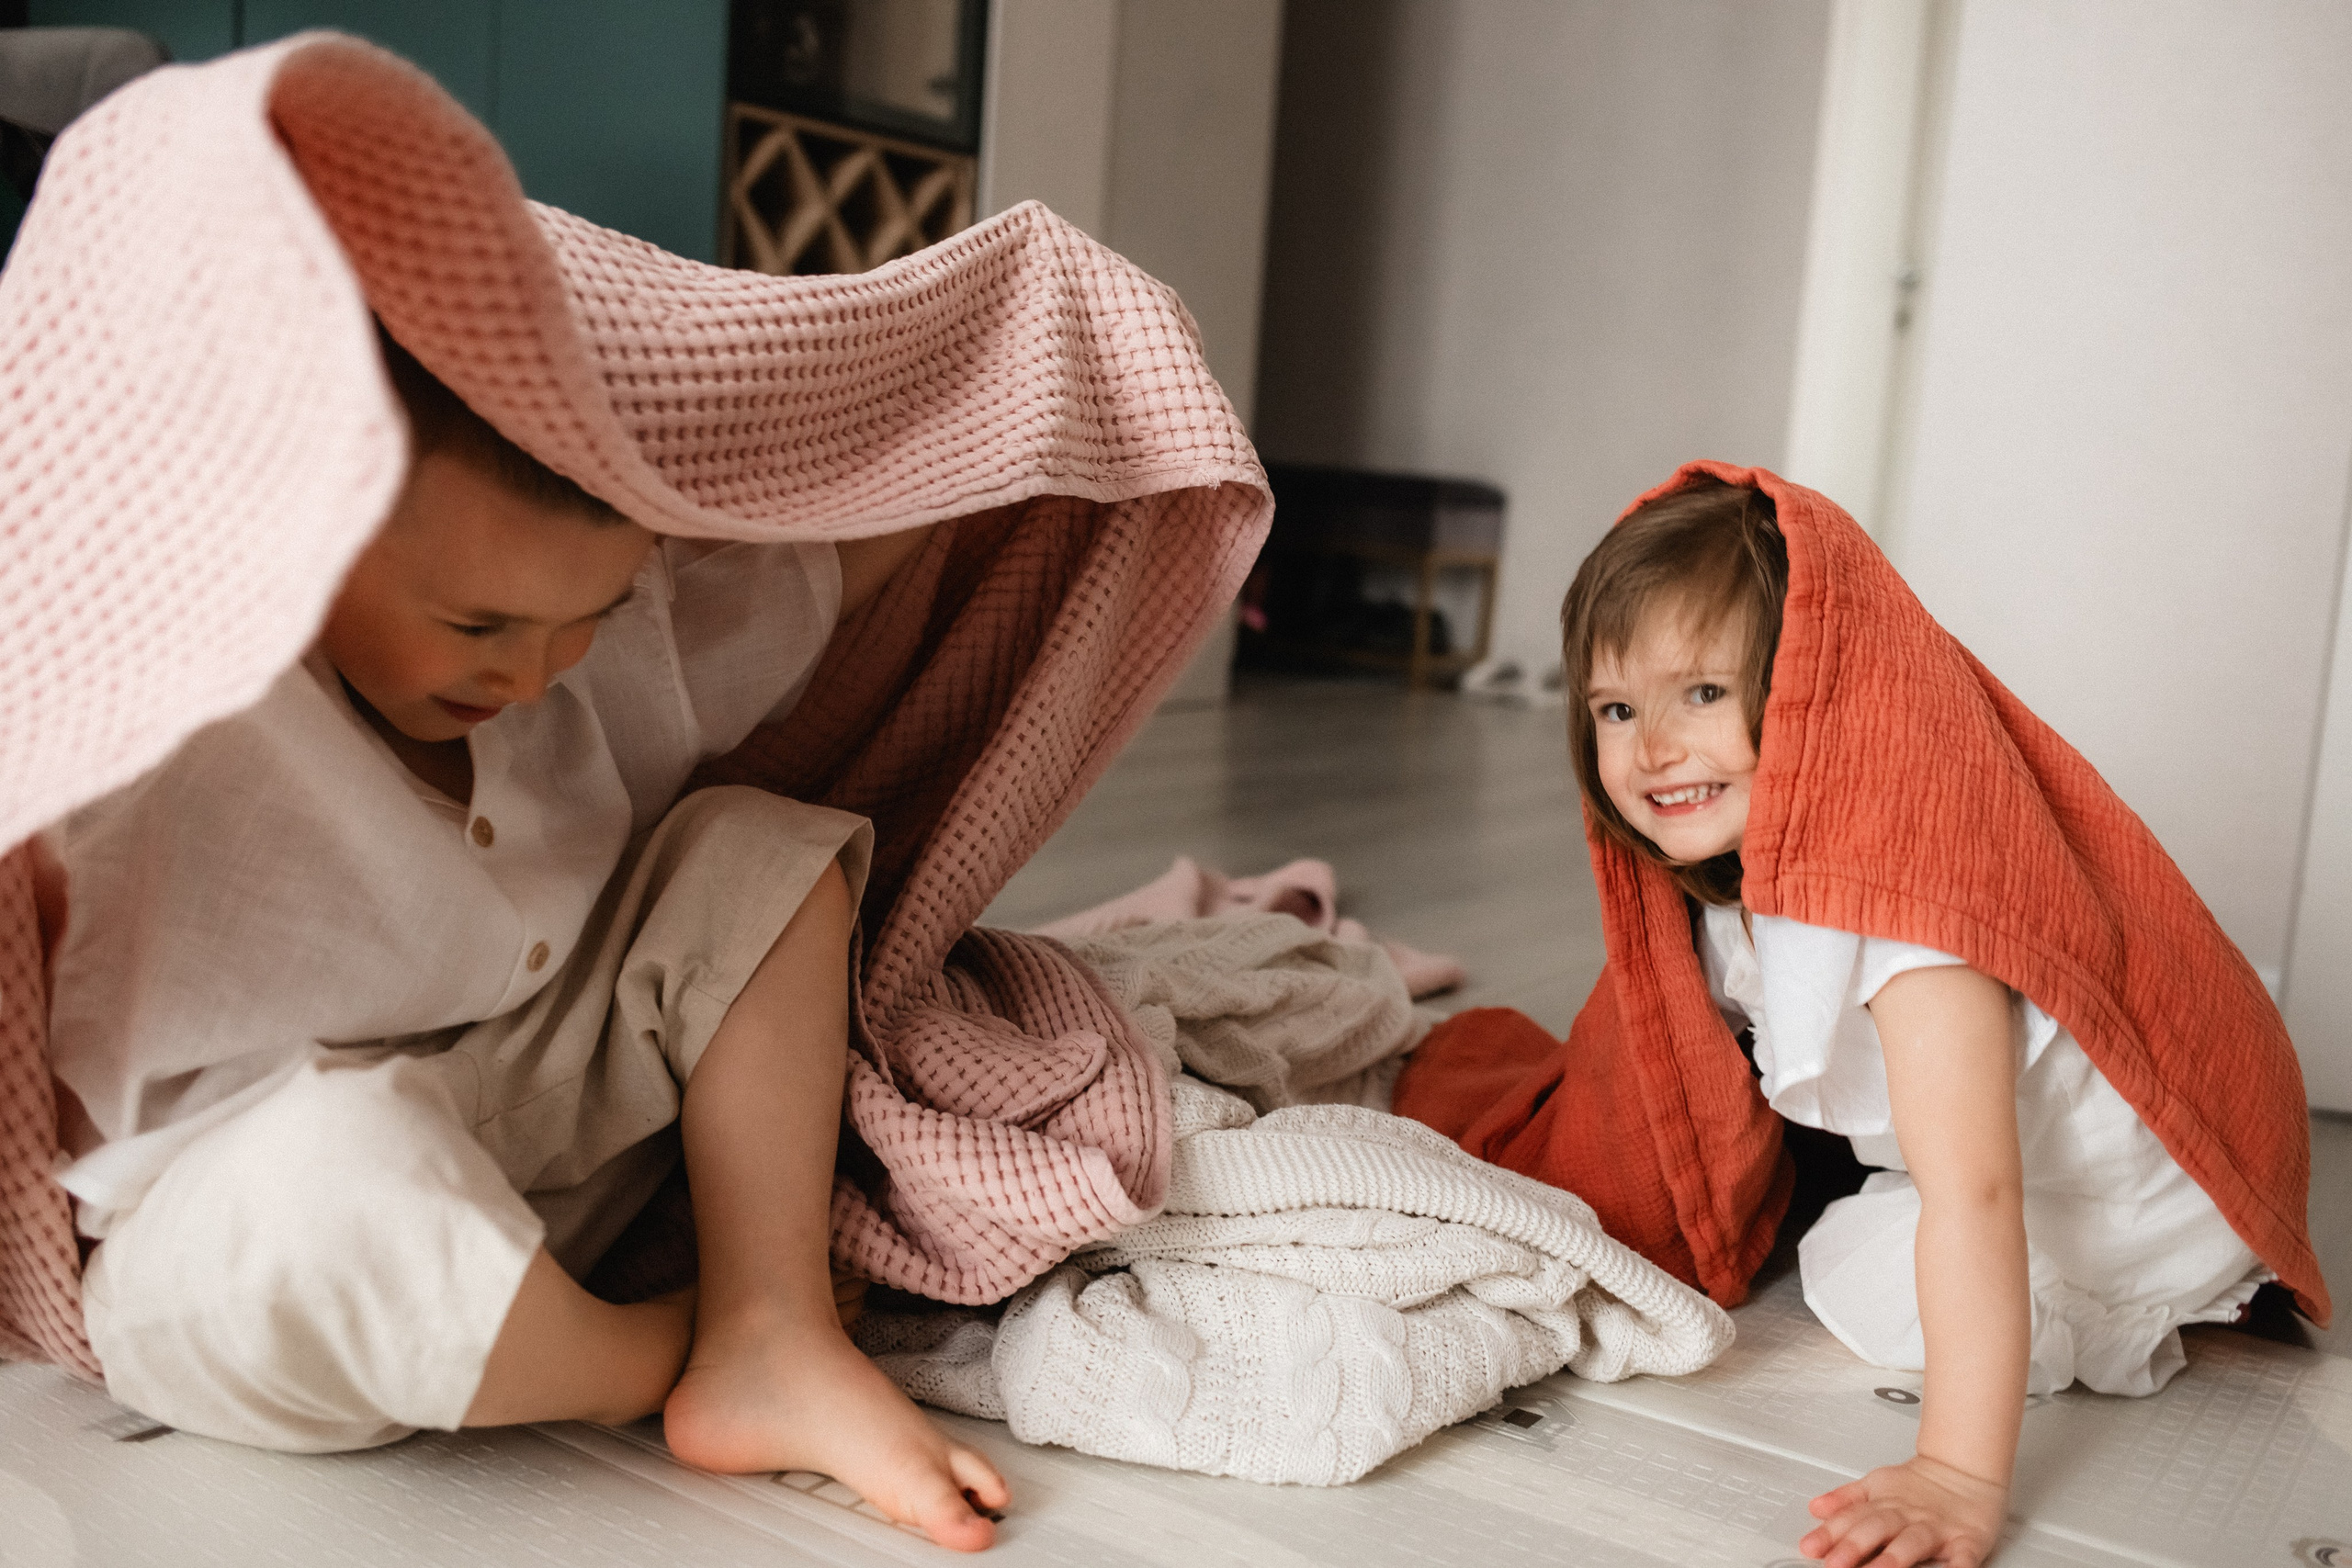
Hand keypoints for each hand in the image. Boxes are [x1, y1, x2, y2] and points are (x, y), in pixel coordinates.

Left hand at [1801, 1454, 2006, 1567]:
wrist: (1965, 1469)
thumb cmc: (1920, 1486)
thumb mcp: (1878, 1486)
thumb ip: (1847, 1500)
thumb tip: (1815, 1508)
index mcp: (1885, 1504)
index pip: (1852, 1518)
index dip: (1830, 1534)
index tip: (1810, 1547)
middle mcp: (1908, 1516)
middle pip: (1877, 1528)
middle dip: (1854, 1546)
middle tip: (1834, 1563)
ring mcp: (1937, 1528)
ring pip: (1913, 1542)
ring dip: (1894, 1558)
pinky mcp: (1968, 1539)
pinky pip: (1965, 1556)